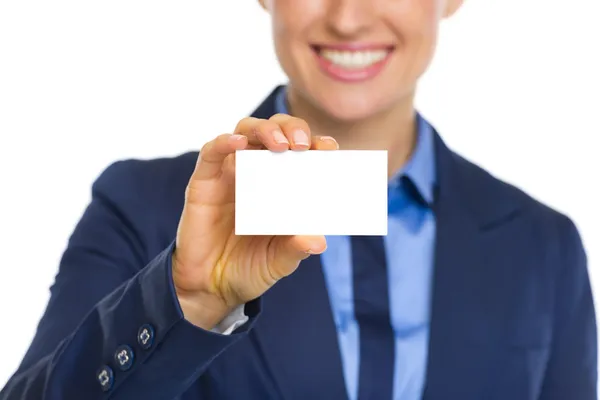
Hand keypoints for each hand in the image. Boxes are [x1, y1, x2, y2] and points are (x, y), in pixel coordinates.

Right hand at [172, 114, 338, 329]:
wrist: (211, 288)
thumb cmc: (249, 268)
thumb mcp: (279, 261)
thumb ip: (296, 249)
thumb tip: (319, 241)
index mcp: (282, 186)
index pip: (302, 152)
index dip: (316, 144)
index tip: (329, 148)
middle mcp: (258, 172)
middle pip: (276, 130)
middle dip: (292, 128)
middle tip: (302, 145)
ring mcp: (231, 173)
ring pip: (247, 130)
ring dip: (265, 130)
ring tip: (280, 145)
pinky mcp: (204, 181)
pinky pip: (212, 151)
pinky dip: (225, 141)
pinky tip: (239, 144)